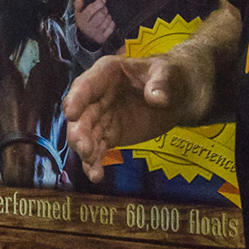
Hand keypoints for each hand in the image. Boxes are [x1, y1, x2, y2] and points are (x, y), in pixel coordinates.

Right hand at [63, 53, 205, 183]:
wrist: (177, 95)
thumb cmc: (168, 75)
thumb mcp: (166, 72)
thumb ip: (160, 83)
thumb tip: (156, 98)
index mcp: (106, 73)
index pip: (86, 85)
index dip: (76, 98)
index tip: (71, 113)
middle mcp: (98, 95)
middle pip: (82, 114)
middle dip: (79, 132)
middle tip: (84, 148)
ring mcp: (102, 117)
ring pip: (86, 135)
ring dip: (86, 151)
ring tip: (92, 167)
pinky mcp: (110, 135)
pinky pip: (98, 149)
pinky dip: (95, 162)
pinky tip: (96, 175)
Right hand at [72, 0, 114, 45]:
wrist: (85, 38)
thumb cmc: (83, 23)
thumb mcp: (78, 14)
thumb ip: (78, 5)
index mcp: (82, 20)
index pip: (91, 10)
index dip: (98, 3)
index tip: (103, 0)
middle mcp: (88, 28)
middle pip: (100, 15)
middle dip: (104, 9)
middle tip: (104, 8)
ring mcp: (95, 34)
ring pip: (106, 21)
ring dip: (108, 16)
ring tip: (106, 15)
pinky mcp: (102, 38)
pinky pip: (110, 28)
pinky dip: (111, 23)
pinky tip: (109, 21)